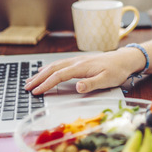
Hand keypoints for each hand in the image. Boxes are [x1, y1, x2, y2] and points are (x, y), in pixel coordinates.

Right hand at [25, 47, 141, 94]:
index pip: (58, 76)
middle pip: (52, 69)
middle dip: (38, 78)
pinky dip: (49, 68)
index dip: (46, 84)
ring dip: (41, 73)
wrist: (124, 59)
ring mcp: (77, 60)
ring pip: (54, 65)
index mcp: (81, 67)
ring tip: (30, 80)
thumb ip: (91, 84)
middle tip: (26, 87)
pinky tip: (44, 70)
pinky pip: (59, 64)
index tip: (36, 91)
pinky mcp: (79, 61)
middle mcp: (76, 62)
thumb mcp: (107, 80)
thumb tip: (77, 87)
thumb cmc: (117, 70)